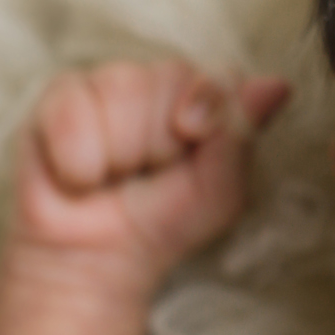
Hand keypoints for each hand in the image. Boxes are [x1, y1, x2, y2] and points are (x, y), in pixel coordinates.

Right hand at [12, 61, 289, 276]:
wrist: (96, 262)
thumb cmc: (162, 225)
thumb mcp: (217, 194)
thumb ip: (240, 137)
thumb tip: (277, 86)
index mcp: (206, 99)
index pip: (219, 73)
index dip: (207, 104)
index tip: (191, 137)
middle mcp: (159, 83)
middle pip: (170, 75)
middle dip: (160, 141)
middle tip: (146, 174)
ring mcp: (106, 84)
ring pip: (122, 89)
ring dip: (119, 153)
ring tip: (112, 177)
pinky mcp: (58, 99)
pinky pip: (72, 112)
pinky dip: (78, 160)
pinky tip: (79, 177)